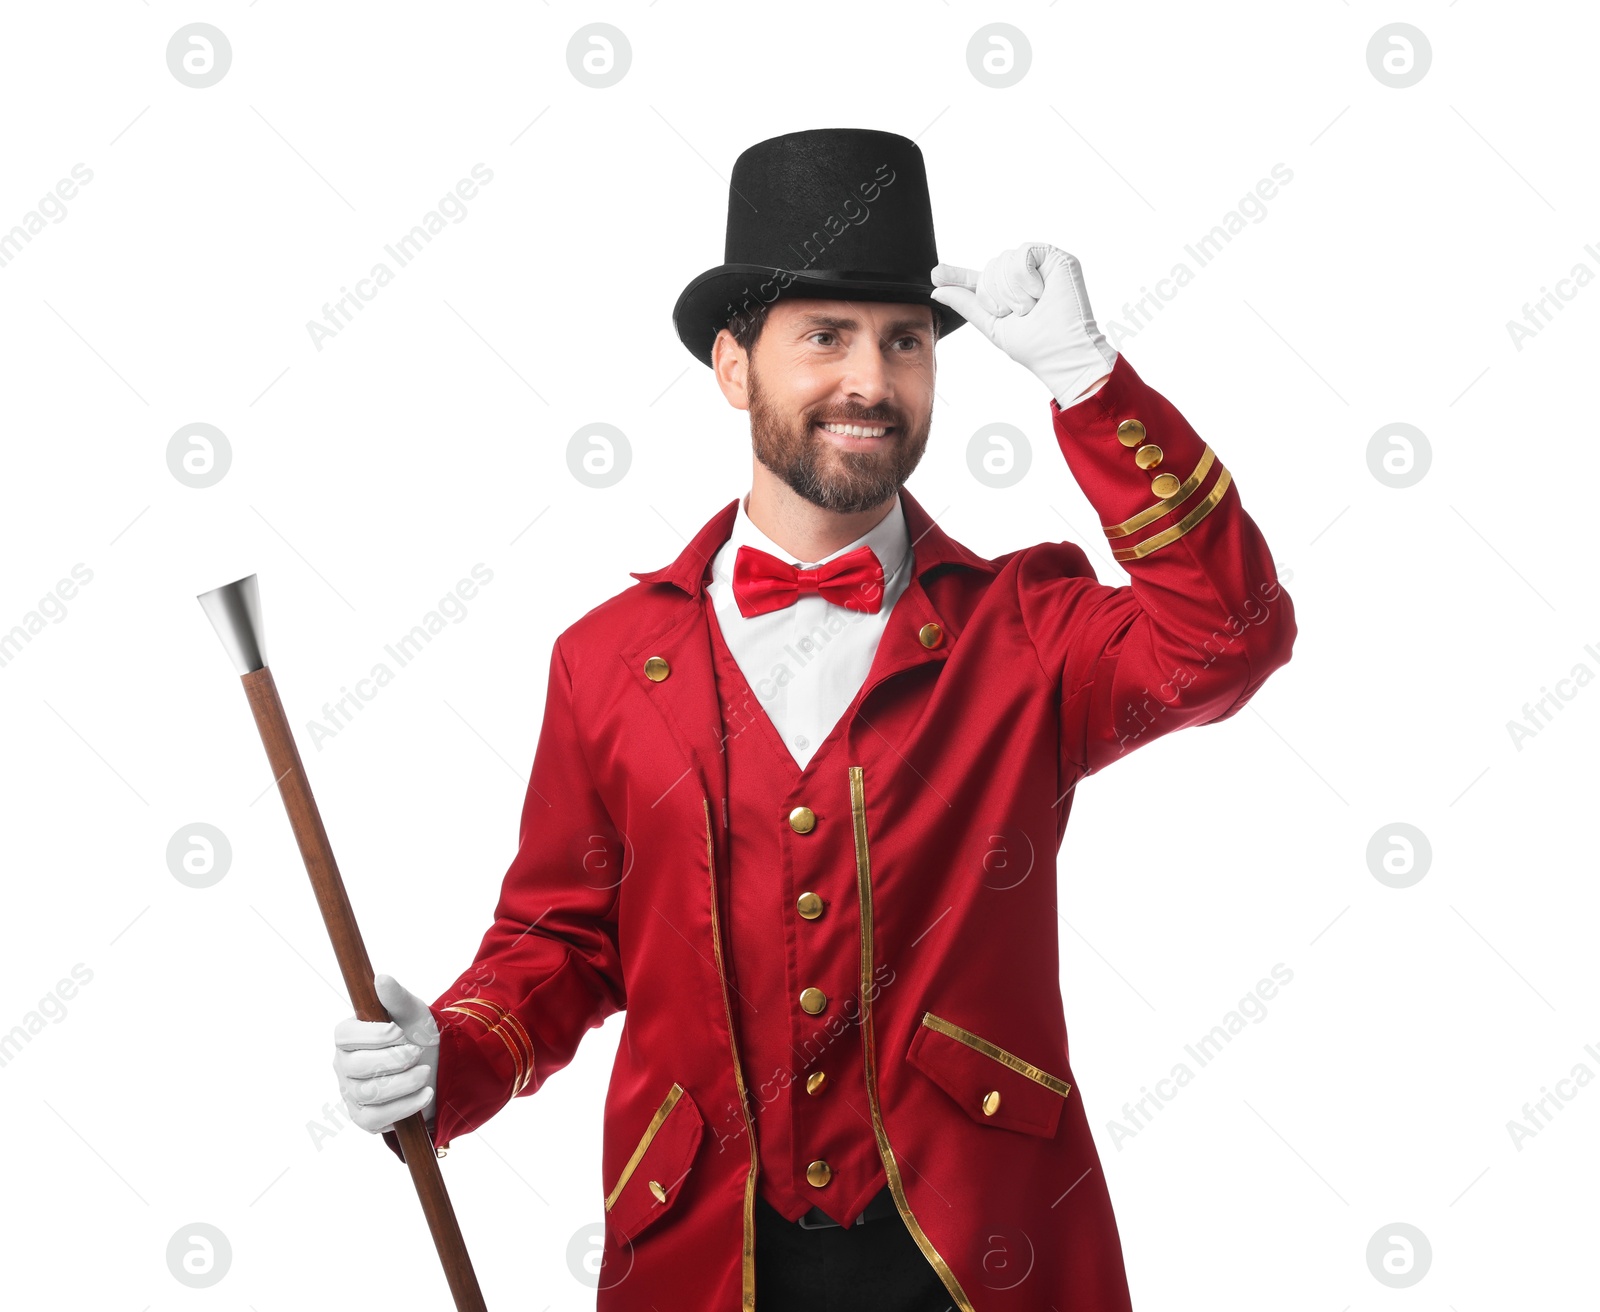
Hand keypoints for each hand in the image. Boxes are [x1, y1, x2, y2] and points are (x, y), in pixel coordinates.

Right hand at [333, 973, 439, 1133]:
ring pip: (369, 1094)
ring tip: (425, 1073)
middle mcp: (343, 1065)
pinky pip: (376, 1119)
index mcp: (349, 1035)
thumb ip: (397, 997)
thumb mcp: (413, 1013)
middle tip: (417, 1053)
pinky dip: (404, 1107)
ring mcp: (351, 1093)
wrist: (435, 1068)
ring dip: (404, 1083)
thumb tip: (381, 978)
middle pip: (358, 1067)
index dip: (372, 1035)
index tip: (398, 1031)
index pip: (345, 1035)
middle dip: (394, 1060)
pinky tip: (424, 1095)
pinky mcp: (364, 1117)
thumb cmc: (417, 1035)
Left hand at [930, 244, 1116, 407]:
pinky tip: (1038, 292)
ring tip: (1031, 306)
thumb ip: (966, 304)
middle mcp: (1023, 276)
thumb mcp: (991, 324)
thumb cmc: (1033, 345)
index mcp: (1008, 293)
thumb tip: (937, 291)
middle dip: (995, 294)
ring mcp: (1040, 265)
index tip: (936, 274)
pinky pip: (1023, 253)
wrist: (1060, 352)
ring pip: (1004, 260)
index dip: (958, 275)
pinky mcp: (1055, 258)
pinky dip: (1024, 276)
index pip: (980, 279)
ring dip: (1011, 290)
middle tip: (1016, 313)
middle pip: (990, 267)